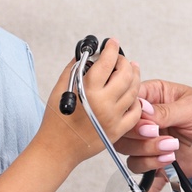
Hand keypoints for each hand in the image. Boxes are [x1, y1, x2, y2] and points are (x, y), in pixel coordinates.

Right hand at [35, 39, 141, 172]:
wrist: (57, 148)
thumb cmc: (55, 120)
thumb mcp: (60, 88)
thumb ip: (75, 69)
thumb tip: (88, 54)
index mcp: (88, 90)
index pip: (107, 61)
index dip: (112, 48)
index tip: (112, 42)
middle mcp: (104, 103)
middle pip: (126, 74)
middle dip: (125, 61)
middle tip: (121, 58)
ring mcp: (113, 118)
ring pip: (134, 90)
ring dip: (134, 76)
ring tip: (132, 70)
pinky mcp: (118, 130)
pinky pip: (136, 111)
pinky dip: (136, 99)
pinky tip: (131, 94)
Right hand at [115, 80, 191, 179]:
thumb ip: (165, 111)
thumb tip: (141, 109)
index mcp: (156, 95)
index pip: (130, 99)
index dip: (132, 112)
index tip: (147, 121)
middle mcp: (148, 117)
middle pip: (123, 125)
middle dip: (138, 133)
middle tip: (157, 134)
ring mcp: (149, 138)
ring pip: (126, 146)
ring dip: (145, 149)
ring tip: (170, 147)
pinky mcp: (153, 158)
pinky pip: (136, 164)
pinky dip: (149, 164)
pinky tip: (169, 159)